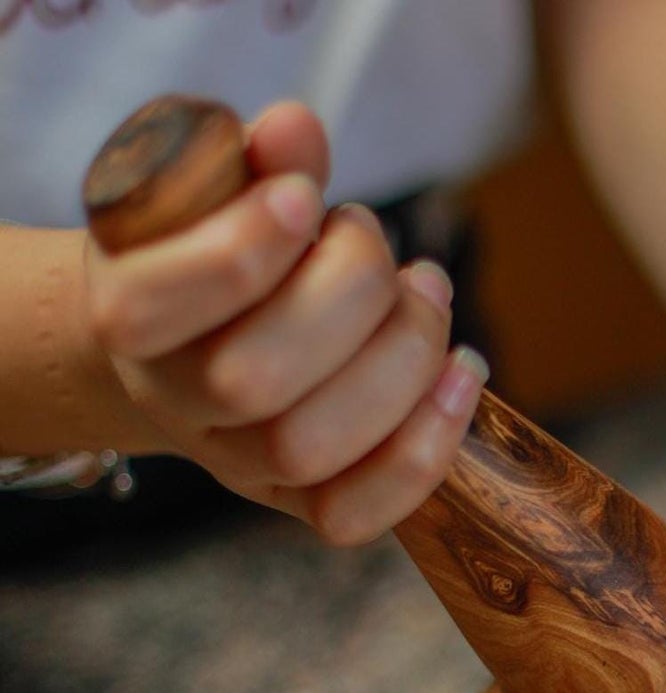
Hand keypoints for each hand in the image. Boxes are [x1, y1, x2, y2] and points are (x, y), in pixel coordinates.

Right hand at [83, 102, 485, 544]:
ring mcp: (241, 464)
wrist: (200, 342)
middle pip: (251, 381)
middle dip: (347, 297)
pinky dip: (425, 451)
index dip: (241, 252)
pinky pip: (355, 515)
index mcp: (129, 311)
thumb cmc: (219, 249)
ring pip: (311, 447)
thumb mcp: (220, 193)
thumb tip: (296, 129)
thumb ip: (256, 161)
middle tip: (389, 249)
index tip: (306, 201)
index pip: (157, 304)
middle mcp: (177, 401)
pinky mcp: (306, 505)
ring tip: (430, 296)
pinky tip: (461, 379)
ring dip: (400, 364)